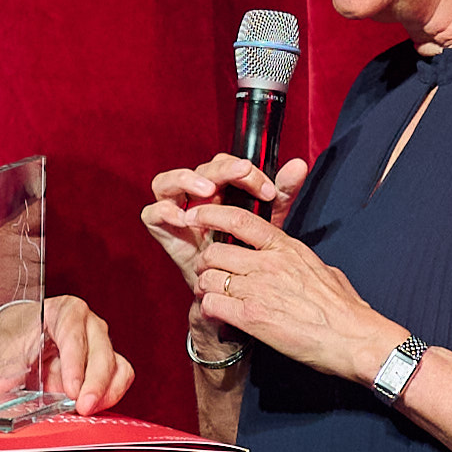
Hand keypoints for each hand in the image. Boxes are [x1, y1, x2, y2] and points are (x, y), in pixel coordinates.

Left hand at [0, 294, 136, 417]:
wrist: (21, 334)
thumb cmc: (18, 333)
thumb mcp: (6, 346)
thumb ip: (8, 368)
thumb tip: (3, 387)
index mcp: (65, 311)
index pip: (75, 335)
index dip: (75, 364)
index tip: (70, 390)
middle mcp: (89, 325)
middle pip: (102, 353)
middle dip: (95, 384)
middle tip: (82, 407)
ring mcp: (101, 344)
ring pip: (118, 367)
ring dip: (106, 392)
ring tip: (87, 410)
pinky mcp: (107, 364)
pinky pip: (120, 379)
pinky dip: (110, 396)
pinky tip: (93, 407)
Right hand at [142, 153, 303, 297]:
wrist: (228, 287)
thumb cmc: (242, 249)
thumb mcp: (267, 221)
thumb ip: (282, 194)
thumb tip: (300, 164)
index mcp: (219, 187)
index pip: (227, 165)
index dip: (246, 171)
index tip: (269, 190)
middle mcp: (194, 193)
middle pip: (201, 169)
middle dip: (223, 171)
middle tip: (243, 173)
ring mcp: (174, 209)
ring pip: (167, 182)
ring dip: (186, 180)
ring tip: (208, 190)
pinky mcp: (161, 229)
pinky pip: (151, 214)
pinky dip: (164, 211)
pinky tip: (183, 218)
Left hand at [189, 189, 401, 381]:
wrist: (354, 338)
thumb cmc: (345, 309)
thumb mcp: (324, 270)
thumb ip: (301, 261)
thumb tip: (298, 263)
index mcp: (286, 248)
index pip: (239, 219)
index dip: (211, 214)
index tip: (197, 216)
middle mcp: (269, 264)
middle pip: (214, 251)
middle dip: (204, 264)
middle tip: (208, 275)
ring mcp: (258, 290)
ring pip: (208, 279)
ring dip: (204, 289)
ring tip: (213, 298)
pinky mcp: (252, 318)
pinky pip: (212, 305)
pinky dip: (208, 310)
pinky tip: (219, 315)